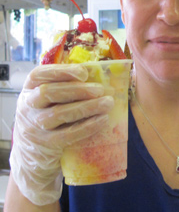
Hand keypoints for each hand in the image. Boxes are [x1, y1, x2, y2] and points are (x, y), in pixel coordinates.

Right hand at [10, 64, 113, 204]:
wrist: (32, 151)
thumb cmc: (47, 116)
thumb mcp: (47, 99)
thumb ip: (64, 86)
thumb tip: (97, 74)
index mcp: (29, 89)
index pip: (39, 75)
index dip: (62, 71)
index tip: (84, 73)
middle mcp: (28, 106)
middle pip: (49, 92)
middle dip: (78, 89)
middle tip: (100, 90)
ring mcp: (35, 126)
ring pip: (59, 113)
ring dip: (87, 107)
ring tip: (107, 103)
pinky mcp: (47, 144)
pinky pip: (68, 134)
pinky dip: (88, 126)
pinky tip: (103, 119)